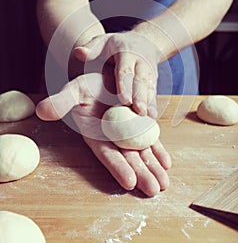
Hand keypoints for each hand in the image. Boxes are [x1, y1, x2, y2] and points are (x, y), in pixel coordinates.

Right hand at [36, 72, 170, 196]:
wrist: (103, 76)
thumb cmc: (87, 85)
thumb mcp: (74, 90)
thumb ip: (60, 102)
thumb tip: (41, 111)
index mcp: (95, 134)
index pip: (106, 154)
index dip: (117, 167)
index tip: (129, 181)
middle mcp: (112, 137)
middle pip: (127, 158)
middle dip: (141, 174)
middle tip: (154, 190)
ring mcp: (127, 133)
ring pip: (141, 153)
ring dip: (152, 168)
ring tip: (164, 184)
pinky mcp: (139, 125)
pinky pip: (150, 140)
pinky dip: (158, 150)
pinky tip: (167, 162)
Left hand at [74, 31, 161, 117]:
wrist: (143, 42)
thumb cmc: (115, 45)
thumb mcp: (102, 41)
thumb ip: (91, 47)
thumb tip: (79, 52)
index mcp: (127, 51)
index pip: (125, 69)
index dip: (125, 84)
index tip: (124, 99)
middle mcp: (141, 61)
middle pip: (141, 80)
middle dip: (140, 96)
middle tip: (139, 111)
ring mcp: (149, 71)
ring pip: (149, 87)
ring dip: (148, 102)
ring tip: (147, 117)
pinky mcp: (154, 80)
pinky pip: (153, 92)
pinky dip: (153, 104)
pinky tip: (152, 116)